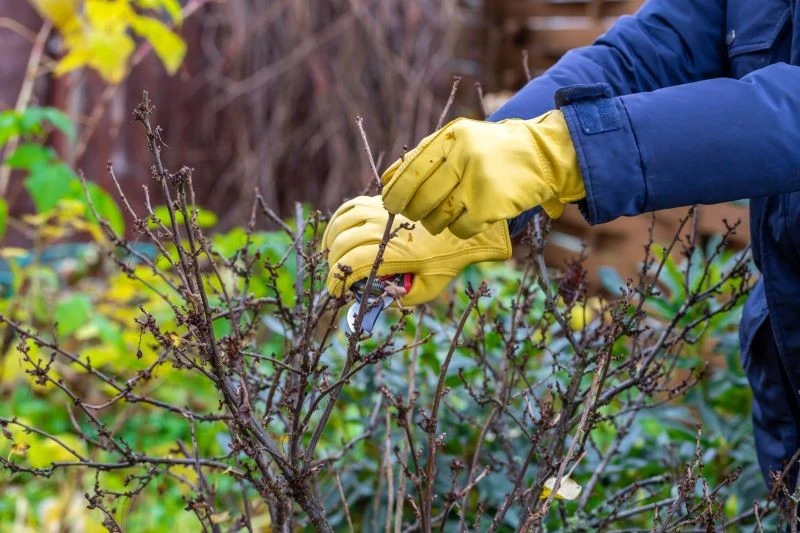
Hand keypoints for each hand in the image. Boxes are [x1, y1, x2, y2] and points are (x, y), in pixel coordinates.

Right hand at [322, 196, 510, 304]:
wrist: (461, 231)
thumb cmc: (446, 263)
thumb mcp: (427, 289)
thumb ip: (400, 298)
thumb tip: (374, 301)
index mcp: (393, 253)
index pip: (351, 265)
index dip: (336, 281)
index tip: (335, 292)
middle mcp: (384, 229)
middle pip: (341, 245)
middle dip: (333, 265)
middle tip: (337, 278)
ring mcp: (381, 211)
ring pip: (341, 224)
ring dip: (331, 242)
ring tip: (333, 257)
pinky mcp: (382, 201)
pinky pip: (349, 207)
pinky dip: (338, 221)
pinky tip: (338, 234)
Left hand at [380, 110, 583, 238]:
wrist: (541, 154)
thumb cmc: (491, 150)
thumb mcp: (458, 139)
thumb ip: (424, 155)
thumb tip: (386, 180)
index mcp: (450, 137)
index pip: (411, 170)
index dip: (396, 191)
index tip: (389, 203)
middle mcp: (463, 156)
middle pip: (421, 197)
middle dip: (412, 211)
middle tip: (413, 214)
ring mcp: (478, 181)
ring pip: (437, 217)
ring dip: (435, 222)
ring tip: (444, 214)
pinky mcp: (491, 205)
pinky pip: (459, 229)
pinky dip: (458, 229)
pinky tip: (467, 218)